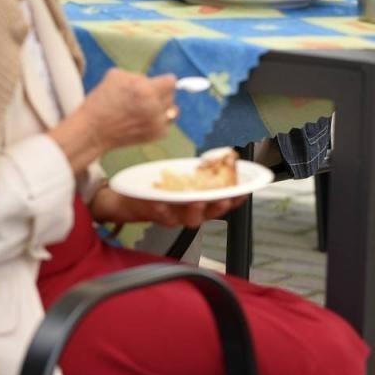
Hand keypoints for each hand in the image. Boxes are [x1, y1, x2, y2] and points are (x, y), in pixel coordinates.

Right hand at [73, 69, 176, 152]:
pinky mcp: (156, 135)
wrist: (94, 130)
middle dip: (161, 93)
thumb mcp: (116, 76)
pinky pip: (166, 124)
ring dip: (163, 108)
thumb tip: (153, 80)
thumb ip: (138, 76)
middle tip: (145, 97)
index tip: (157, 83)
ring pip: (173, 111)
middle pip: (172, 95)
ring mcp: (156, 123)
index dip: (162, 81)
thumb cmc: (102, 102)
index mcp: (143, 89)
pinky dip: (158, 122)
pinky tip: (142, 120)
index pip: (171, 82)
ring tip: (146, 109)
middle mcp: (153, 107)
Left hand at [90, 183, 244, 227]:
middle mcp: (189, 212)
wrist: (129, 198)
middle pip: (209, 214)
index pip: (223, 203)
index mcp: (199, 203)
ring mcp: (172, 215)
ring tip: (196, 200)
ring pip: (187, 218)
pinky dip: (161, 208)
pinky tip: (162, 201)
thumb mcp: (183, 176)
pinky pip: (159, 214)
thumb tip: (220, 156)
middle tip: (223, 198)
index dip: (235, 199)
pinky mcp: (153, 214)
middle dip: (218, 207)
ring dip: (193, 209)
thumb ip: (200, 171)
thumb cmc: (160, 187)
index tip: (245, 190)